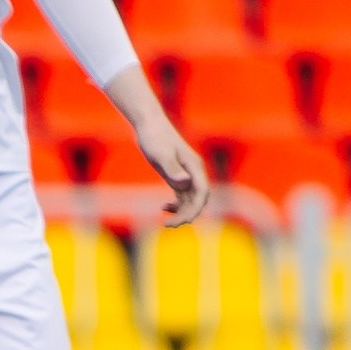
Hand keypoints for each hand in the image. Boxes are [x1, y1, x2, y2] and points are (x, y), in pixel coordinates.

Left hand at [132, 110, 210, 227]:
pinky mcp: (176, 175)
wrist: (148, 124)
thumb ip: (172, 168)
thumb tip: (185, 182)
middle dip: (187, 214)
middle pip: (198, 199)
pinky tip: (163, 208)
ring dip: (181, 212)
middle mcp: (193, 172)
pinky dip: (176, 204)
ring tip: (167, 223)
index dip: (195, 208)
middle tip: (170, 225)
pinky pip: (181, 195)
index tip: (183, 220)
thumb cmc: (154, 137)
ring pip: (190, 199)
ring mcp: (186, 174)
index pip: (201, 192)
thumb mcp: (160, 153)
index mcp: (194, 166)